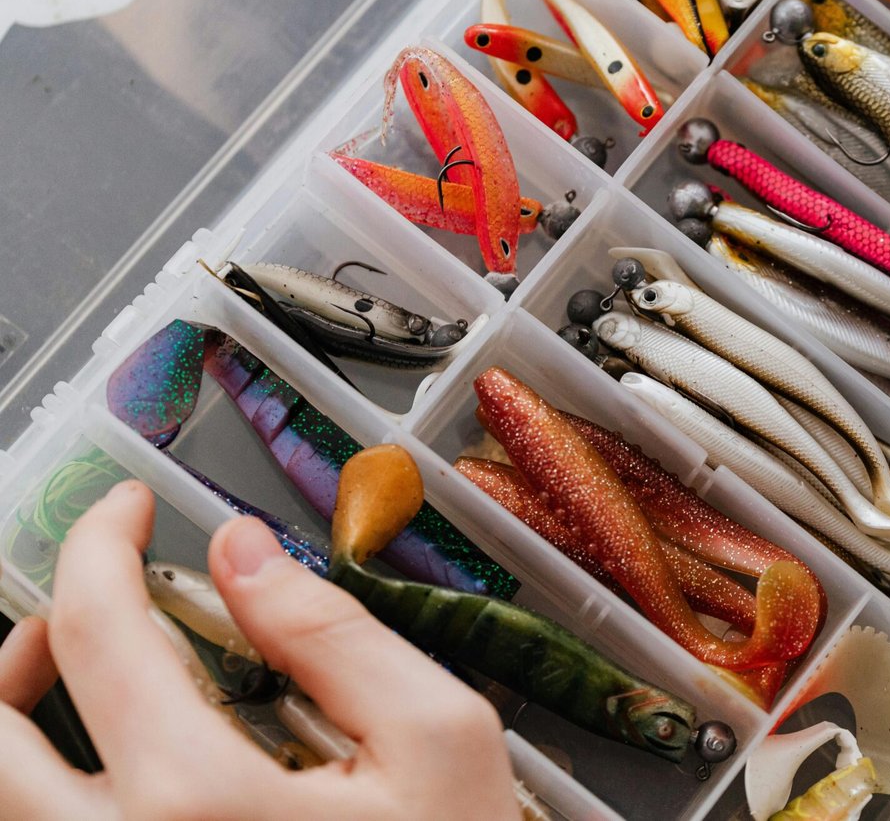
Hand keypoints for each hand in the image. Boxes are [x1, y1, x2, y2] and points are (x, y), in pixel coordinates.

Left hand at [0, 481, 520, 819]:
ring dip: (11, 724)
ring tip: (71, 683)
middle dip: (21, 639)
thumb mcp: (437, 739)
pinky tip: (105, 772)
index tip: (126, 508)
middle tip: (81, 603)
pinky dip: (43, 793)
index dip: (97, 542)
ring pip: (0, 805)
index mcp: (200, 800)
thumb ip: (334, 635)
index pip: (93, 631)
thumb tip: (242, 551)